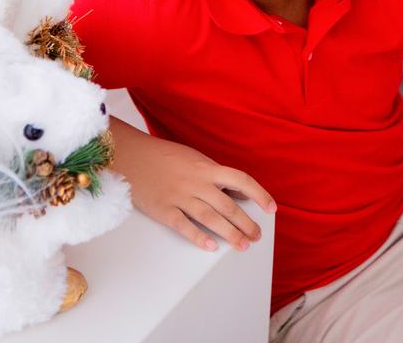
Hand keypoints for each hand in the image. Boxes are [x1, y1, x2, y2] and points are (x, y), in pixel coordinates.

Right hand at [108, 117, 275, 251]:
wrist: (131, 156)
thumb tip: (239, 192)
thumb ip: (216, 176)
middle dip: (246, 223)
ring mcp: (179, 196)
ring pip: (211, 218)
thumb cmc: (163, 158)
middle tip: (256, 236)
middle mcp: (196, 182)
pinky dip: (199, 237)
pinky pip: (184, 225)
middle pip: (228, 206)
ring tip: (242, 245)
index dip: (259, 194)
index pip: (241, 180)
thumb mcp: (194, 159)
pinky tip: (211, 246)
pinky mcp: (163, 209)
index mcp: (206, 168)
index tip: (271, 208)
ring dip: (230, 233)